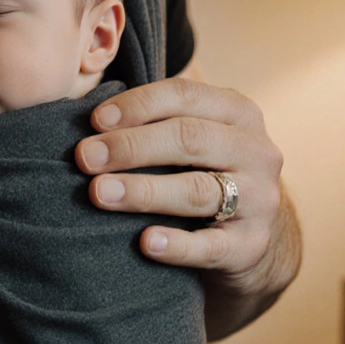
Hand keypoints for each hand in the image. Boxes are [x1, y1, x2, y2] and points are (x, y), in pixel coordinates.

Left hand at [75, 77, 300, 340]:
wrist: (254, 235)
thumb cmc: (206, 171)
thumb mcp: (197, 135)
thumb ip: (158, 118)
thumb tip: (90, 109)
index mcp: (238, 112)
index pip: (184, 96)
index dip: (137, 105)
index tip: (94, 120)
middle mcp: (256, 151)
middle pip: (190, 139)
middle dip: (132, 146)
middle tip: (85, 157)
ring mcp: (259, 200)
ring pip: (197, 191)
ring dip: (143, 191)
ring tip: (99, 193)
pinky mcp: (252, 246)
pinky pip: (212, 247)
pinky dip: (178, 245)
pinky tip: (146, 241)